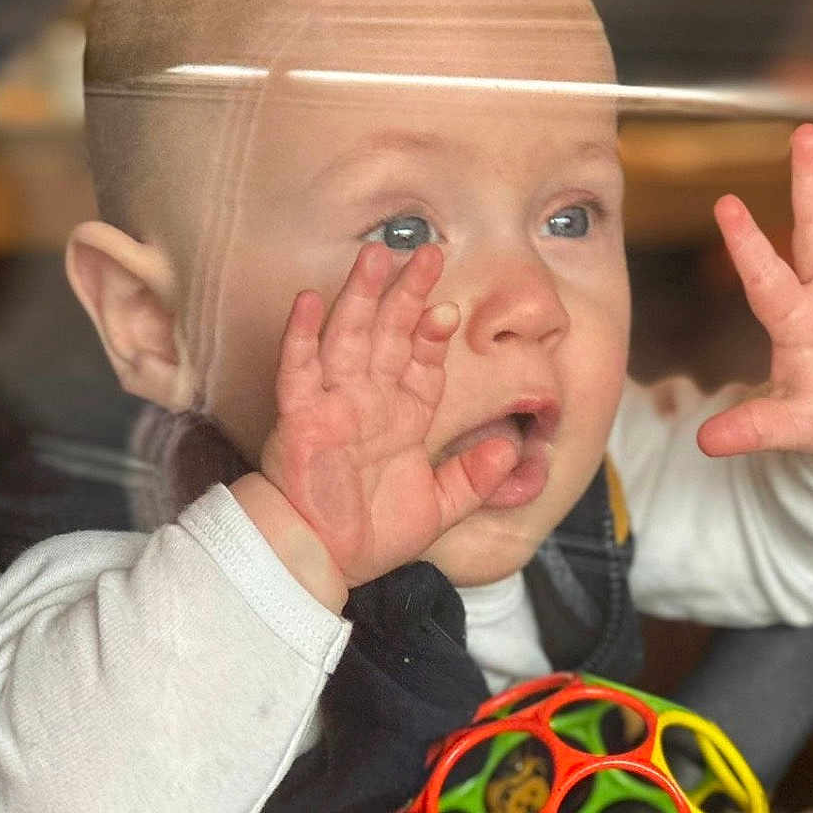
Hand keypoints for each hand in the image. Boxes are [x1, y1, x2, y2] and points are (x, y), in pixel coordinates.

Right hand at [247, 243, 519, 598]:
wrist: (319, 560)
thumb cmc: (372, 535)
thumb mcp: (441, 508)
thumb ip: (476, 478)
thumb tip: (513, 448)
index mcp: (403, 416)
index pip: (422, 361)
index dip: (434, 333)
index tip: (451, 309)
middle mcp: (369, 400)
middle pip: (389, 333)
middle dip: (407, 293)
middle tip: (427, 252)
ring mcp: (333, 403)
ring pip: (348, 336)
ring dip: (361, 296)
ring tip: (375, 255)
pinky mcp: (299, 417)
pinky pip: (299, 369)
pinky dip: (302, 335)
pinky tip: (309, 299)